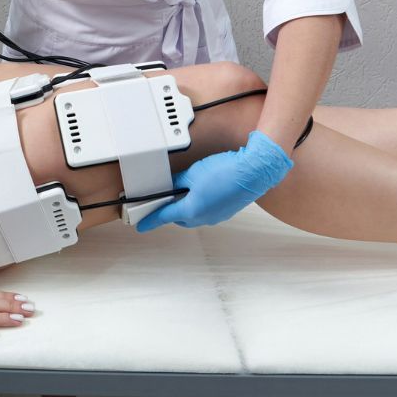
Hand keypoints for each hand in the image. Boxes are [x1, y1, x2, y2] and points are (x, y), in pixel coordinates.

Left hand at [137, 131, 292, 230]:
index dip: (150, 220)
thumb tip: (170, 187)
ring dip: (186, 206)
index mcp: (192, 210)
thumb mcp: (193, 174)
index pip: (164, 216)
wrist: (254, 172)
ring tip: (184, 190)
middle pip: (179, 217)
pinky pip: (207, 211)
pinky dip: (200, 204)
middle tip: (163, 197)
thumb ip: (177, 183)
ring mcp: (216, 216)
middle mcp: (204, 218)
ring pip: (194, 215)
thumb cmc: (225, 172)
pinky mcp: (226, 212)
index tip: (141, 225)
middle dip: (170, 209)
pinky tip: (202, 190)